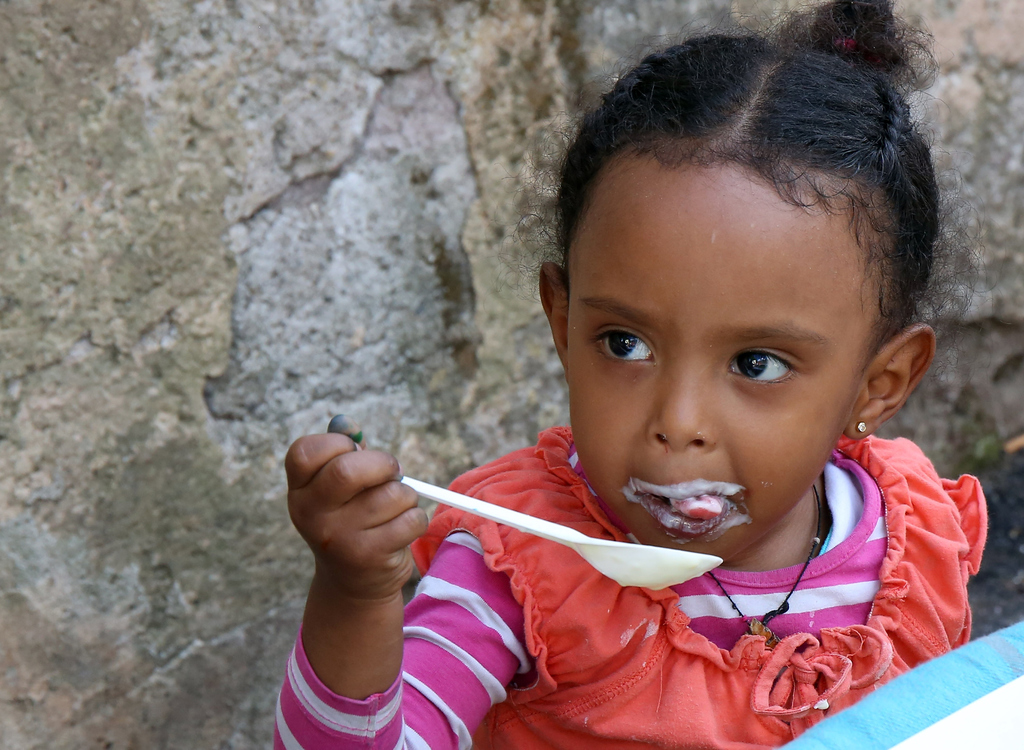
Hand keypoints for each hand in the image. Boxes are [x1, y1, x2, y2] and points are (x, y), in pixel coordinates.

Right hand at [285, 433, 426, 602]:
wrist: (353, 584)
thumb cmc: (352, 518)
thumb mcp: (338, 488)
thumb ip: (344, 451)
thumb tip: (346, 423)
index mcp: (299, 491)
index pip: (306, 452)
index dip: (338, 443)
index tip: (353, 453)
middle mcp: (310, 515)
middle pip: (348, 470)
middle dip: (384, 464)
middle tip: (392, 473)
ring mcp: (338, 538)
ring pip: (392, 494)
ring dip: (405, 496)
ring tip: (394, 508)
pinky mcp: (368, 556)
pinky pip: (410, 519)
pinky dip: (416, 519)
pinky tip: (402, 530)